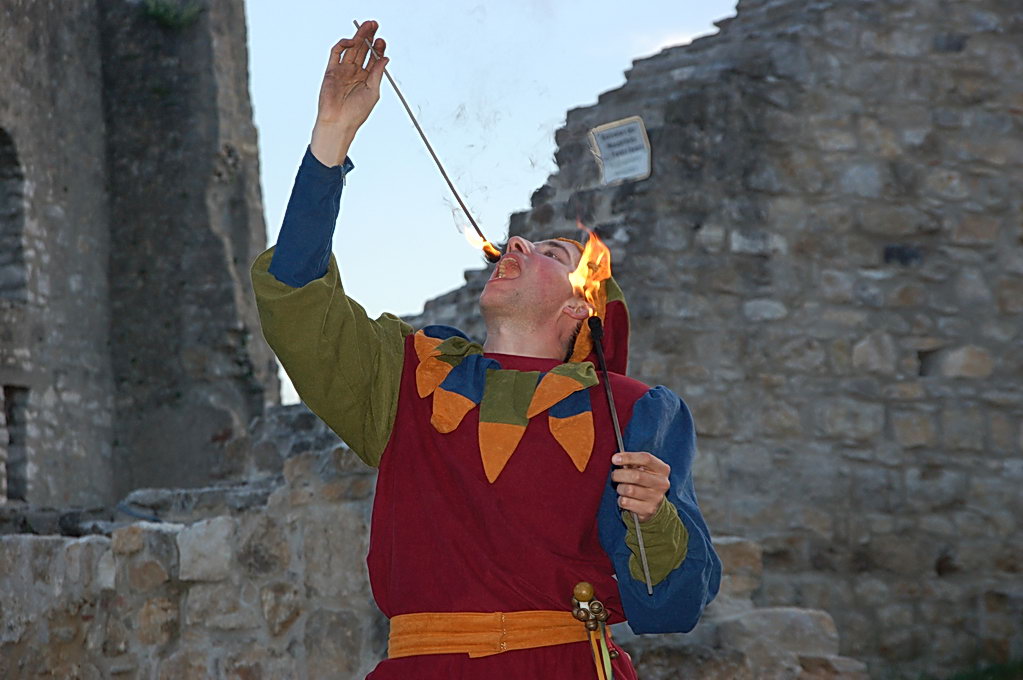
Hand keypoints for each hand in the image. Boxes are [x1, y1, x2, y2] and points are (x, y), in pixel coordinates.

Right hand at [310, 20, 387, 165]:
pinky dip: (343, 44)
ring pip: (351, 48)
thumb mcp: (373, 91)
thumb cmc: (356, 113)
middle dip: (368, 37)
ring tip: (366, 27)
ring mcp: (343, 71)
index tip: (382, 41)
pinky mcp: (331, 70)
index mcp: (367, 79)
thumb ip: (378, 73)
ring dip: (358, 36)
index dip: (378, 49)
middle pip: (362, 50)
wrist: (338, 122)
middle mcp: (355, 73)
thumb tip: (385, 58)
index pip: (373, 59)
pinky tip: (351, 41)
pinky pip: (336, 53)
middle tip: (374, 25)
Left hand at [611, 451, 670, 522]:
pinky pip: (626, 502)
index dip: (629, 457)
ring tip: (621, 488)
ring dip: (620, 488)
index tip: (615, 459)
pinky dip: (621, 500)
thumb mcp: (643, 470)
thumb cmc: (644, 482)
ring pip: (629, 490)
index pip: (646, 459)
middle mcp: (662, 483)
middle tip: (614, 475)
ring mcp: (656, 498)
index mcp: (662, 469)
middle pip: (637, 475)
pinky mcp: (648, 510)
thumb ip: (632, 462)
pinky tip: (624, 498)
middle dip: (620, 474)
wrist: (654, 506)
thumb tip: (617, 459)